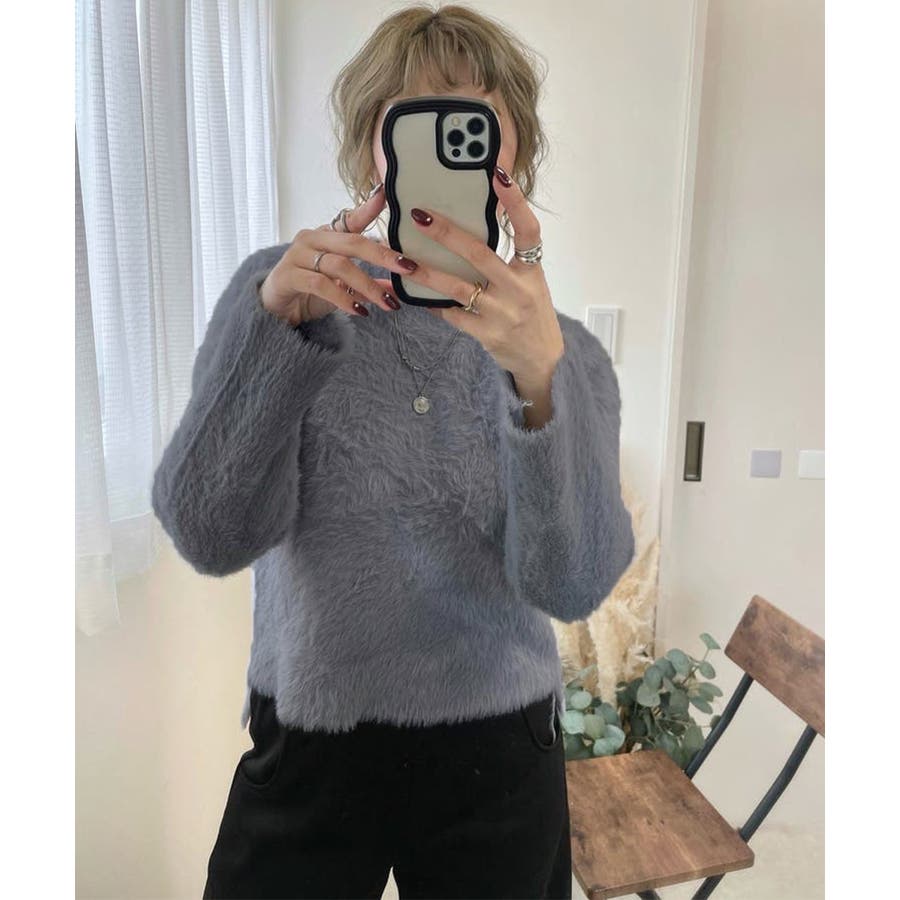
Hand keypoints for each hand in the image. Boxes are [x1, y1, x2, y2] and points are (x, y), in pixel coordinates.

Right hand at [258, 184, 418, 325]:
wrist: (275, 308)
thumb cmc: (310, 290)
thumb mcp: (342, 284)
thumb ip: (367, 282)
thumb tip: (398, 289)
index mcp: (326, 234)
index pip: (350, 218)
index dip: (368, 206)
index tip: (386, 194)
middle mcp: (311, 239)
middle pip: (352, 242)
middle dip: (383, 256)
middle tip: (408, 268)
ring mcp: (297, 255)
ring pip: (339, 265)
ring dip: (368, 286)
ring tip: (387, 303)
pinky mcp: (288, 276)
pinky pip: (321, 285)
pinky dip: (344, 298)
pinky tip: (360, 311)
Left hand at [395, 165, 564, 382]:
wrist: (540, 357)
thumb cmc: (530, 310)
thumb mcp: (529, 281)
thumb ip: (507, 257)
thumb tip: (469, 226)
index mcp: (531, 270)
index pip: (528, 230)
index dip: (516, 202)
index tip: (498, 174)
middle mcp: (518, 289)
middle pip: (480, 255)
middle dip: (447, 234)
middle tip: (419, 216)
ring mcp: (501, 313)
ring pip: (457, 287)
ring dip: (426, 273)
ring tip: (401, 260)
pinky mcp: (486, 334)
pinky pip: (451, 314)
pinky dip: (430, 303)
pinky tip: (410, 293)